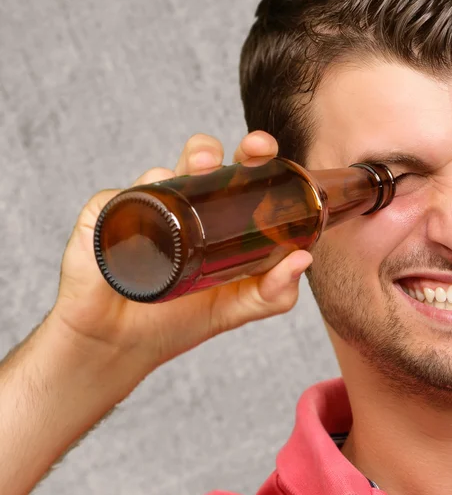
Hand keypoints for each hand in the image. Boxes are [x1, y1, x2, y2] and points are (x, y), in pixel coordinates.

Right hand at [49, 131, 312, 384]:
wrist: (122, 346)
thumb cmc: (180, 320)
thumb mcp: (237, 307)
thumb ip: (274, 291)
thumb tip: (304, 259)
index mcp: (214, 217)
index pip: (235, 177)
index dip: (252, 158)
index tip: (265, 150)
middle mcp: (180, 206)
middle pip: (197, 161)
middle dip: (212, 148)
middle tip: (233, 153)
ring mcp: (142, 209)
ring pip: (160, 171)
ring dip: (180, 164)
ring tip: (199, 170)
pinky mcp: (104, 219)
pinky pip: (115, 198)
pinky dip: (130, 197)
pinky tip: (141, 211)